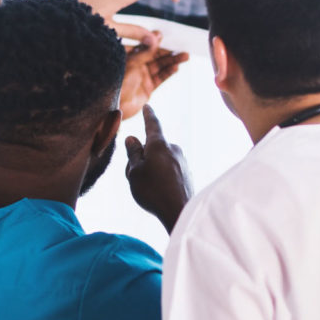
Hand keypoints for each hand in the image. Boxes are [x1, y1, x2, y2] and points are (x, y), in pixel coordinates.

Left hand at [120, 32, 188, 119]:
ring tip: (185, 56)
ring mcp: (142, 77)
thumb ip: (145, 51)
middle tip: (181, 47)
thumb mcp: (132, 63)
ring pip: (160, 66)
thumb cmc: (117, 83)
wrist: (114, 107)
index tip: (164, 35)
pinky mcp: (148, 88)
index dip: (154, 41)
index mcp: (128, 57)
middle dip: (168, 52)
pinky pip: (160, 78)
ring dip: (172, 61)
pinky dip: (168, 72)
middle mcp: (136, 66)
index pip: (144, 46)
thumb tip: (157, 37)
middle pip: (155, 55)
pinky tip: (176, 67)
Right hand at [125, 105, 192, 233]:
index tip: (148, 107)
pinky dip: (162, 177)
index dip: (148, 116)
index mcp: (159, 145)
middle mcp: (174, 149)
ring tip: (147, 188)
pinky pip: (169, 170)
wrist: (180, 212)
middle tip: (133, 176)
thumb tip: (132, 138)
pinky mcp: (187, 174)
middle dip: (142, 157)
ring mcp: (182, 161)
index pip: (153, 125)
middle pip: (153, 148)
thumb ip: (133, 153)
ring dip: (152, 169)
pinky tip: (160, 193)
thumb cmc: (153, 191)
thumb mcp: (134, 172)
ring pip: (161, 160)